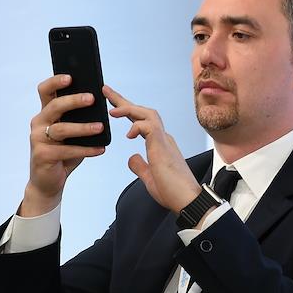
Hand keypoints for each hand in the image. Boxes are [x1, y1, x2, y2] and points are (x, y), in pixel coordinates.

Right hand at [22, 75, 106, 216]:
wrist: (48, 181)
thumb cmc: (63, 154)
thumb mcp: (72, 134)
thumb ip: (80, 119)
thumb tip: (100, 102)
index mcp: (46, 114)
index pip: (45, 91)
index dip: (55, 82)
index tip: (70, 76)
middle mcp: (39, 123)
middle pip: (54, 106)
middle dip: (73, 101)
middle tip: (92, 99)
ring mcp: (38, 139)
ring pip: (61, 129)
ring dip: (83, 128)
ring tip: (101, 127)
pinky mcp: (42, 155)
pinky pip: (67, 150)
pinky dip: (86, 150)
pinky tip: (100, 149)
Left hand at [105, 85, 200, 213]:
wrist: (187, 201)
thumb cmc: (172, 192)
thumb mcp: (149, 178)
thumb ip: (140, 166)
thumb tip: (131, 157)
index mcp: (160, 145)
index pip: (141, 122)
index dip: (126, 112)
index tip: (112, 104)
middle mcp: (163, 139)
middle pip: (143, 112)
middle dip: (123, 101)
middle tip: (105, 90)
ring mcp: (165, 141)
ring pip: (148, 114)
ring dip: (129, 109)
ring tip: (113, 111)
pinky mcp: (163, 147)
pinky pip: (150, 127)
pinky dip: (137, 126)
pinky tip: (128, 134)